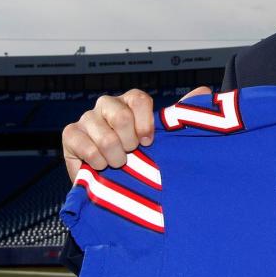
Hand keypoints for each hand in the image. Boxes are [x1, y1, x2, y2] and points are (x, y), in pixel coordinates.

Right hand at [62, 86, 210, 180]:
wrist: (119, 185)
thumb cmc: (144, 158)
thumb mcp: (166, 137)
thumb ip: (182, 114)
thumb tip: (204, 92)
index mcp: (130, 103)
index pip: (137, 99)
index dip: (145, 121)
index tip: (150, 141)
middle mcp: (108, 107)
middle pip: (119, 114)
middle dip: (129, 141)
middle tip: (133, 154)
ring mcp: (88, 120)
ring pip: (102, 133)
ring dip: (114, 155)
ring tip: (120, 163)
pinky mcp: (71, 136)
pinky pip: (81, 142)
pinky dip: (95, 159)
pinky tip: (101, 166)